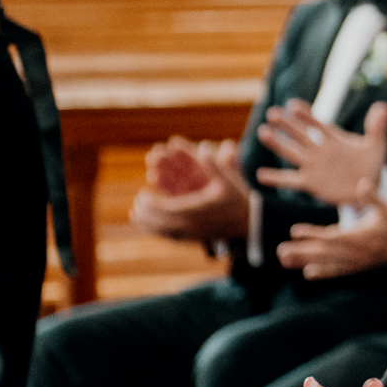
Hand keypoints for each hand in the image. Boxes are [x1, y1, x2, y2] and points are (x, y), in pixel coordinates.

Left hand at [131, 137, 249, 240]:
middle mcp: (191, 225)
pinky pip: (171, 238)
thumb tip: (203, 147)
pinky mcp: (195, 239)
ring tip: (135, 216)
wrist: (250, 223)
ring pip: (163, 233)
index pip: (164, 209)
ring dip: (148, 225)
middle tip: (136, 205)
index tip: (141, 194)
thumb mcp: (227, 180)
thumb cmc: (237, 199)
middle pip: (160, 223)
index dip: (149, 203)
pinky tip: (151, 228)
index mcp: (195, 210)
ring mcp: (193, 234)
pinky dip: (158, 233)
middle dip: (145, 214)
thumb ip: (213, 165)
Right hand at [256, 100, 386, 206]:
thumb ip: (378, 128)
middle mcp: (320, 150)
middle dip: (287, 124)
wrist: (369, 188)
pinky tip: (261, 175)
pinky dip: (276, 179)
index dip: (307, 115)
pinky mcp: (310, 183)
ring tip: (263, 133)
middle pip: (301, 135)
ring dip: (278, 144)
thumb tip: (384, 107)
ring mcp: (313, 166)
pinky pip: (291, 180)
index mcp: (334, 139)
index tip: (293, 105)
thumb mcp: (378, 145)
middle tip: (272, 113)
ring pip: (292, 153)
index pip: (318, 124)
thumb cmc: (372, 164)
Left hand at [276, 177, 386, 278]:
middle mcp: (356, 252)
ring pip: (327, 263)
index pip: (333, 236)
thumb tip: (361, 184)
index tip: (295, 231)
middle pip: (324, 253)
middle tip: (281, 252)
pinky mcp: (359, 267)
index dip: (313, 235)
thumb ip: (372, 196)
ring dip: (305, 262)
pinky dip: (323, 273)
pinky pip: (338, 271)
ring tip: (285, 261)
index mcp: (361, 236)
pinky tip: (308, 274)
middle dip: (302, 252)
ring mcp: (357, 262)